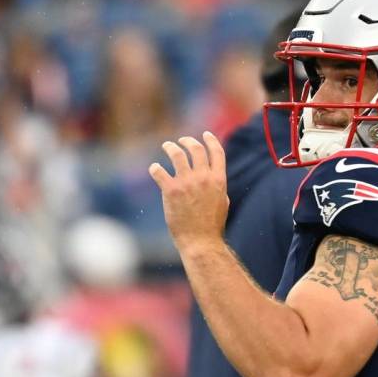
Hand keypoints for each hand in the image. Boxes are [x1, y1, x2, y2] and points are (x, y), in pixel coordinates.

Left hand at [149, 132, 229, 249]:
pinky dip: (155, 168)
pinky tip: (154, 168)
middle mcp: (203, 177)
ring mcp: (187, 183)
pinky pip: (159, 171)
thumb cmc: (212, 225)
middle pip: (196, 149)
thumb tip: (213, 177)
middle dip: (188, 141)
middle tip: (181, 141)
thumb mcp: (223, 202)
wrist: (201, 241)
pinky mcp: (171, 191)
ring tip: (167, 146)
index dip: (211, 140)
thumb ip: (217, 186)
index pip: (216, 152)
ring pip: (177, 154)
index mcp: (218, 179)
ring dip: (171, 147)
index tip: (205, 135)